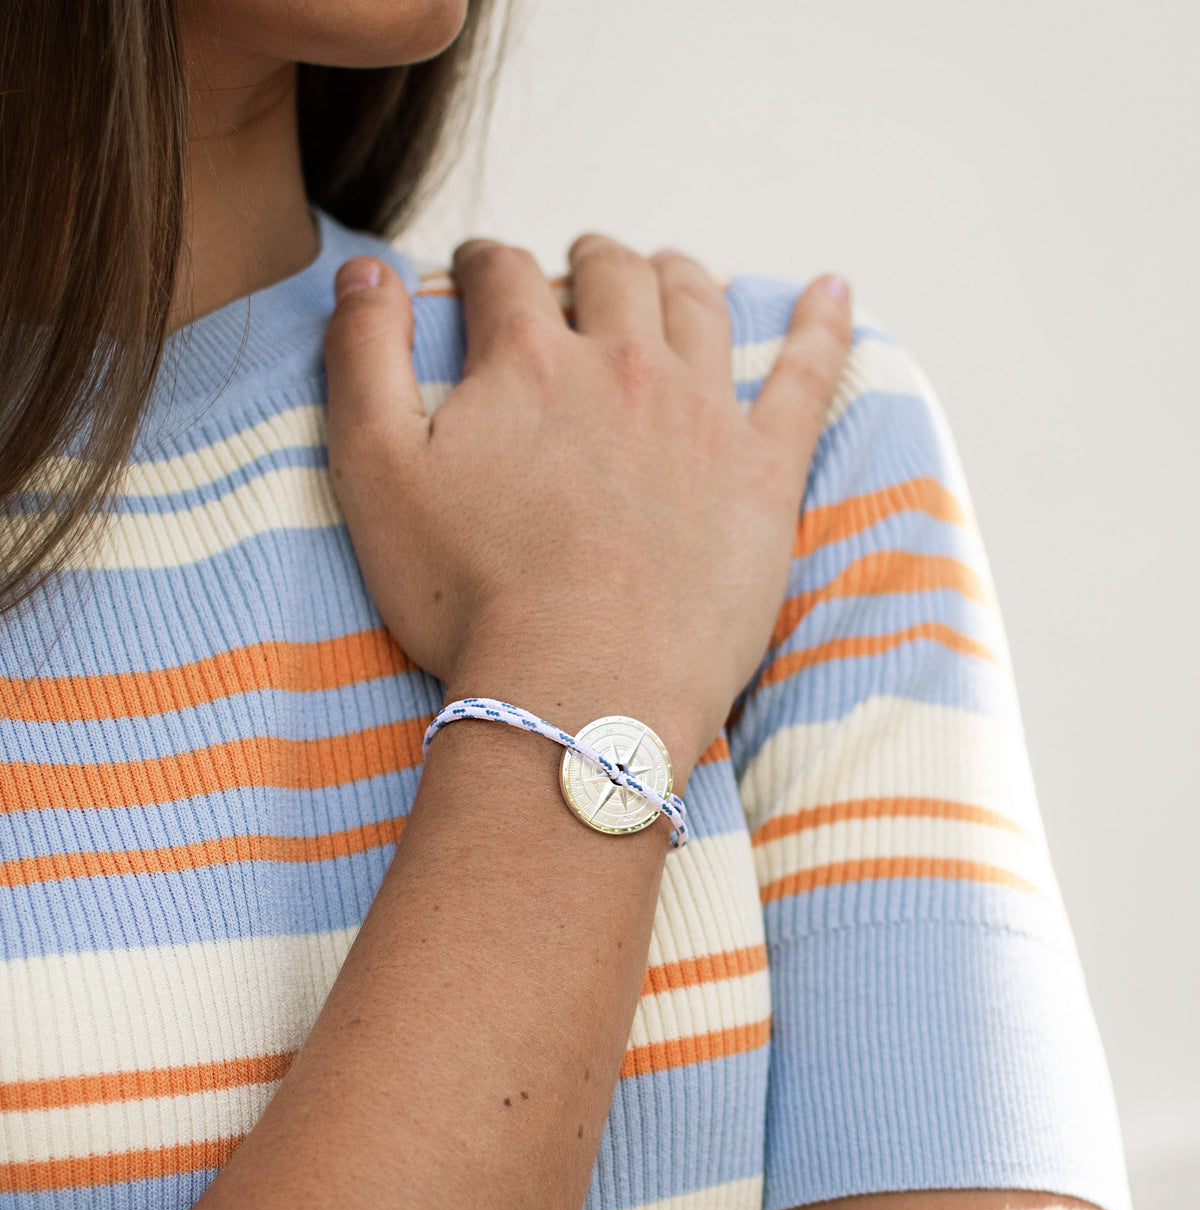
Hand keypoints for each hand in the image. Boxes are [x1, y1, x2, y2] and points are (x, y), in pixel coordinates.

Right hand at [322, 235, 851, 779]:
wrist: (583, 689)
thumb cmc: (468, 597)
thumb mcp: (373, 473)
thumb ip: (360, 356)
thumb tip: (364, 267)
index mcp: (525, 358)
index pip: (501, 274)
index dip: (481, 265)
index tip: (475, 275)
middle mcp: (620, 363)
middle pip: (609, 275)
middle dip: (584, 263)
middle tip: (574, 274)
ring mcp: (702, 413)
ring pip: (694, 305)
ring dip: (673, 276)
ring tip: (663, 273)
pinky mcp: (764, 471)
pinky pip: (806, 377)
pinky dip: (822, 326)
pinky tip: (832, 289)